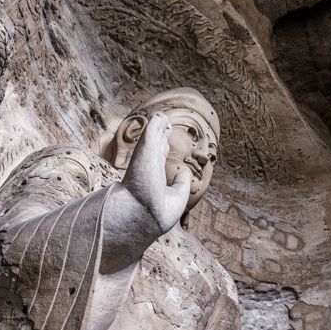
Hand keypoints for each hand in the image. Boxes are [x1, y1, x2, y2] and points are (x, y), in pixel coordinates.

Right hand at [121, 112, 190, 232]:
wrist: (145, 214)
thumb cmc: (159, 212)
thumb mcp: (177, 197)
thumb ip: (182, 183)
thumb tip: (185, 171)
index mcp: (153, 178)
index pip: (158, 159)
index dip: (163, 148)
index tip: (165, 139)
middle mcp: (148, 167)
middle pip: (155, 146)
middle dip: (160, 134)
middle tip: (164, 123)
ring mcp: (146, 157)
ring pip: (153, 136)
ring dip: (157, 125)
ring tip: (162, 115)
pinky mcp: (145, 149)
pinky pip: (151, 131)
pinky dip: (155, 123)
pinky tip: (160, 115)